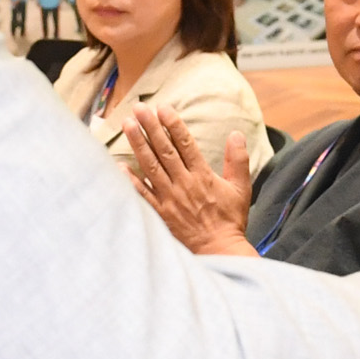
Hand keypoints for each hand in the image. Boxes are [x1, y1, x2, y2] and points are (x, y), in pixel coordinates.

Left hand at [126, 108, 255, 256]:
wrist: (219, 251)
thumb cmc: (230, 220)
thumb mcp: (241, 188)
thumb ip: (238, 160)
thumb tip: (236, 134)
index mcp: (203, 176)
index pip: (185, 144)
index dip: (173, 124)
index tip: (162, 108)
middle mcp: (183, 184)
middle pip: (165, 150)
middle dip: (151, 127)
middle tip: (139, 108)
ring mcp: (169, 199)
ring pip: (151, 166)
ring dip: (138, 144)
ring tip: (128, 125)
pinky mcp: (160, 214)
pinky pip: (141, 195)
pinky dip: (130, 180)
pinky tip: (118, 165)